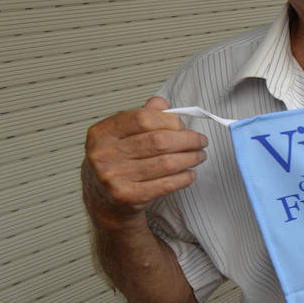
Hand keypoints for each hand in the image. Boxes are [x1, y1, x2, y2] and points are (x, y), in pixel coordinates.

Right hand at [82, 97, 206, 230]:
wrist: (103, 199)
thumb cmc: (117, 162)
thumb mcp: (121, 135)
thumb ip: (141, 116)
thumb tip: (161, 103)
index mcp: (102, 133)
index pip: (143, 118)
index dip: (169, 120)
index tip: (183, 125)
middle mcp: (104, 154)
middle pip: (158, 141)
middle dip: (188, 140)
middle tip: (200, 141)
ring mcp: (114, 177)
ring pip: (166, 163)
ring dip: (190, 158)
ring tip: (199, 156)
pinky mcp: (127, 197)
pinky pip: (166, 185)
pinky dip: (184, 178)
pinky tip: (190, 173)